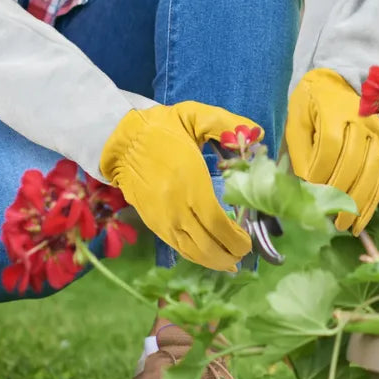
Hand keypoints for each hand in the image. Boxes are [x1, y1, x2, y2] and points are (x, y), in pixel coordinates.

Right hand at [99, 102, 260, 271]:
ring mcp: (163, 219)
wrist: (121, 141)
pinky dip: (195, 256)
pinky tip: (207, 257)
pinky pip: (177, 247)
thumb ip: (227, 124)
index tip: (248, 241)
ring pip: (192, 251)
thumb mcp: (195, 116)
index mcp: (191, 183)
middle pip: (207, 245)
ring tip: (230, 263)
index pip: (218, 223)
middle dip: (229, 255)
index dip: (236, 239)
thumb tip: (257, 133)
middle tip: (243, 253)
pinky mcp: (152, 223)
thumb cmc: (161, 128)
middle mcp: (177, 207)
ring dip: (213, 262)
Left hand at [286, 67, 378, 233]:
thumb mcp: (296, 120)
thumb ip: (300, 150)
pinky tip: (366, 214)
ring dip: (362, 202)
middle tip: (332, 222)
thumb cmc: (311, 103)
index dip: (322, 172)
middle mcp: (361, 121)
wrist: (337, 79)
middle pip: (354, 161)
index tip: (311, 195)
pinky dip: (377, 196)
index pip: (330, 146)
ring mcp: (378, 133)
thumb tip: (305, 185)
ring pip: (374, 170)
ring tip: (350, 226)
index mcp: (333, 111)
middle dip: (342, 195)